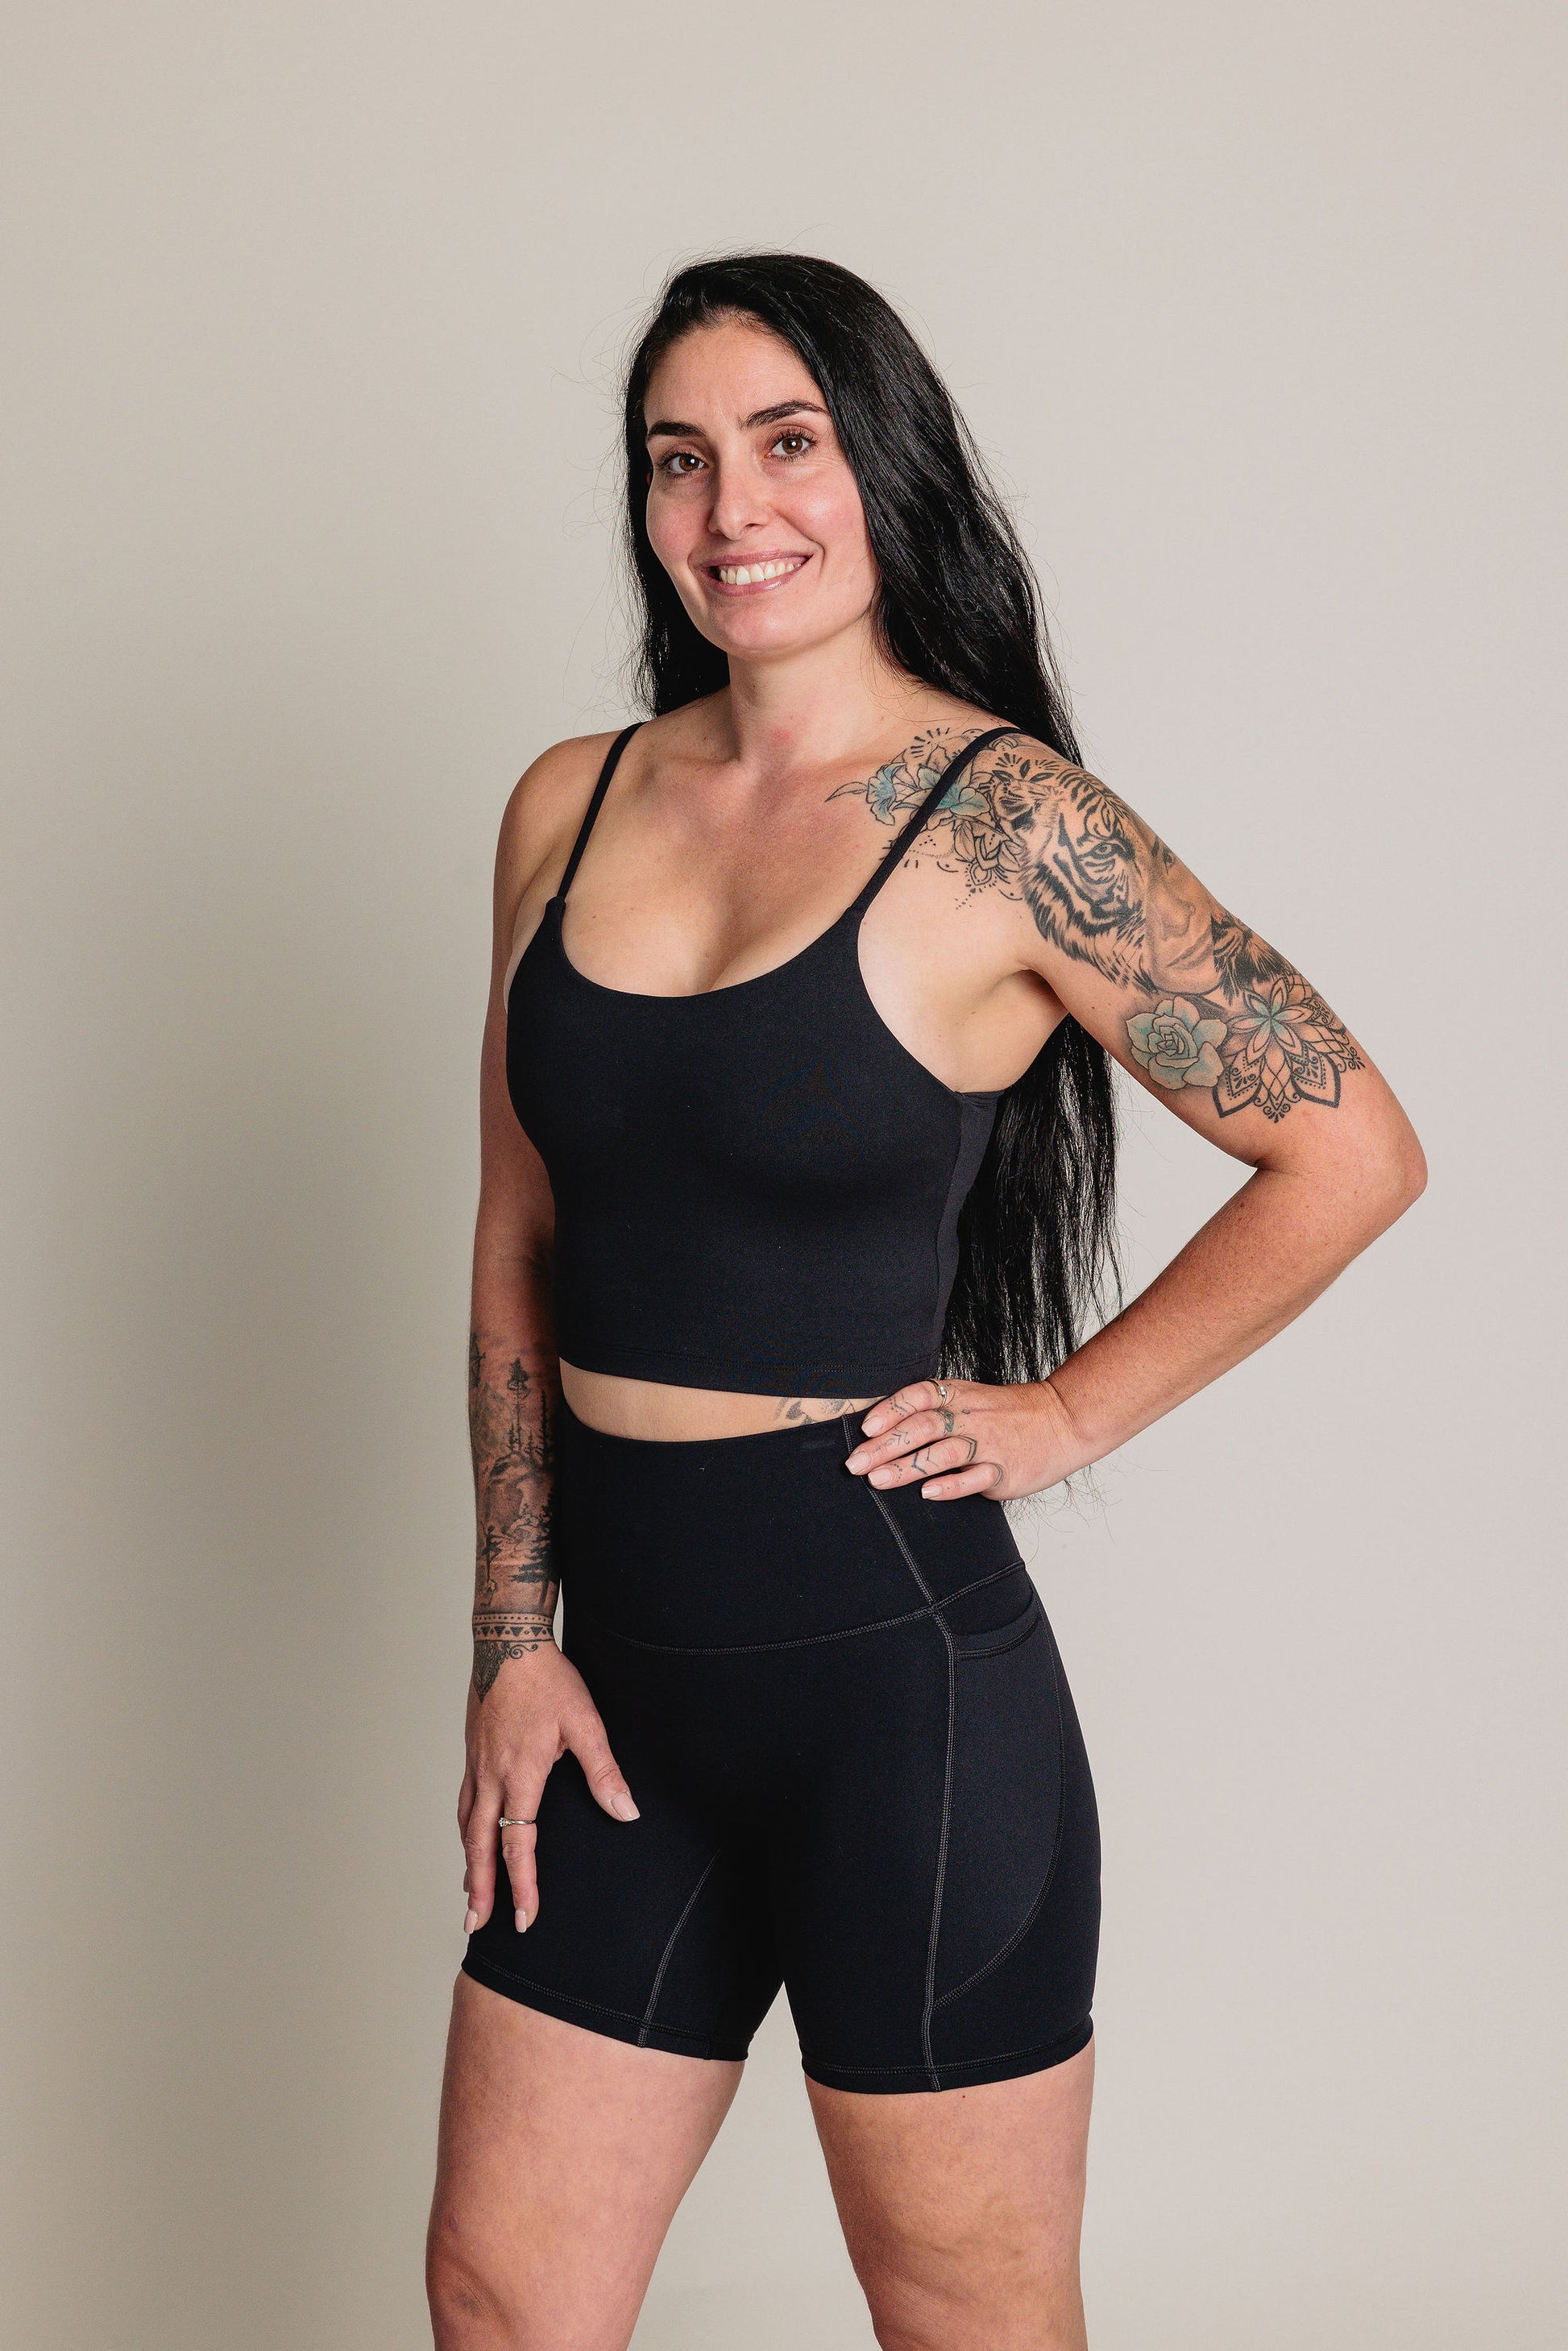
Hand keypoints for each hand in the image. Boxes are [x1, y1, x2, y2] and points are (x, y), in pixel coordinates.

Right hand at [459, 1640, 637, 1936]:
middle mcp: (490, 1776)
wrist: (507, 1642)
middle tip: (476, 1927)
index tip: (526, 1916)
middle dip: (481, 1889)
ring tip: (471, 1896)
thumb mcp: (585, 1723)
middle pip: (481, 1845)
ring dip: (469, 1864)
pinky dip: (466, 1833)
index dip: (522, 1884)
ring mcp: (476, 1765)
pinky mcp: (472, 1754)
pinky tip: (471, 1841)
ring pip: (468, 1827)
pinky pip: (464, 1805)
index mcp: (520, 1774)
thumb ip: (603, 1771)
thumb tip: (626, 1812)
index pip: (519, 1842)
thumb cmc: (549, 1680)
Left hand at [844, 1376, 1082, 1502]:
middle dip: (885, 1446)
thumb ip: (935, 1410)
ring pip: (942, 1453)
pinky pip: (975, 1479)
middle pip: (923, 1427)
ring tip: (877, 1480)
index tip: (866, 1428)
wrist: (1063, 1421)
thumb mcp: (972, 1399)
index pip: (919, 1396)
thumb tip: (885, 1430)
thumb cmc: (1009, 1414)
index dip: (891, 1410)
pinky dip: (950, 1485)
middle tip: (855, 1464)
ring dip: (906, 1467)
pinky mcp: (1004, 1471)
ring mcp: (988, 1444)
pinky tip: (927, 1493)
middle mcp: (971, 1417)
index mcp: (959, 1396)